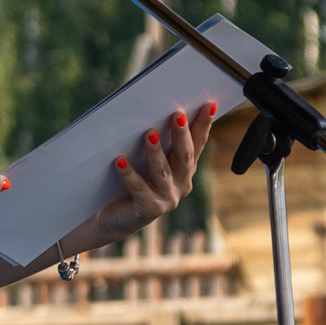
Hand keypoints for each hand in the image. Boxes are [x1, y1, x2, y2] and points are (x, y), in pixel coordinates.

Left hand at [75, 102, 215, 250]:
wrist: (116, 219)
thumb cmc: (133, 184)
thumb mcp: (149, 163)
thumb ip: (158, 144)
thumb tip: (155, 115)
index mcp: (185, 171)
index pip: (197, 144)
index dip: (203, 125)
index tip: (209, 105)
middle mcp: (181, 185)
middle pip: (184, 157)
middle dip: (182, 134)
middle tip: (178, 114)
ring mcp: (167, 199)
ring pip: (162, 171)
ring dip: (156, 151)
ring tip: (150, 132)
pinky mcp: (149, 209)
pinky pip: (137, 188)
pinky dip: (128, 174)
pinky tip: (119, 161)